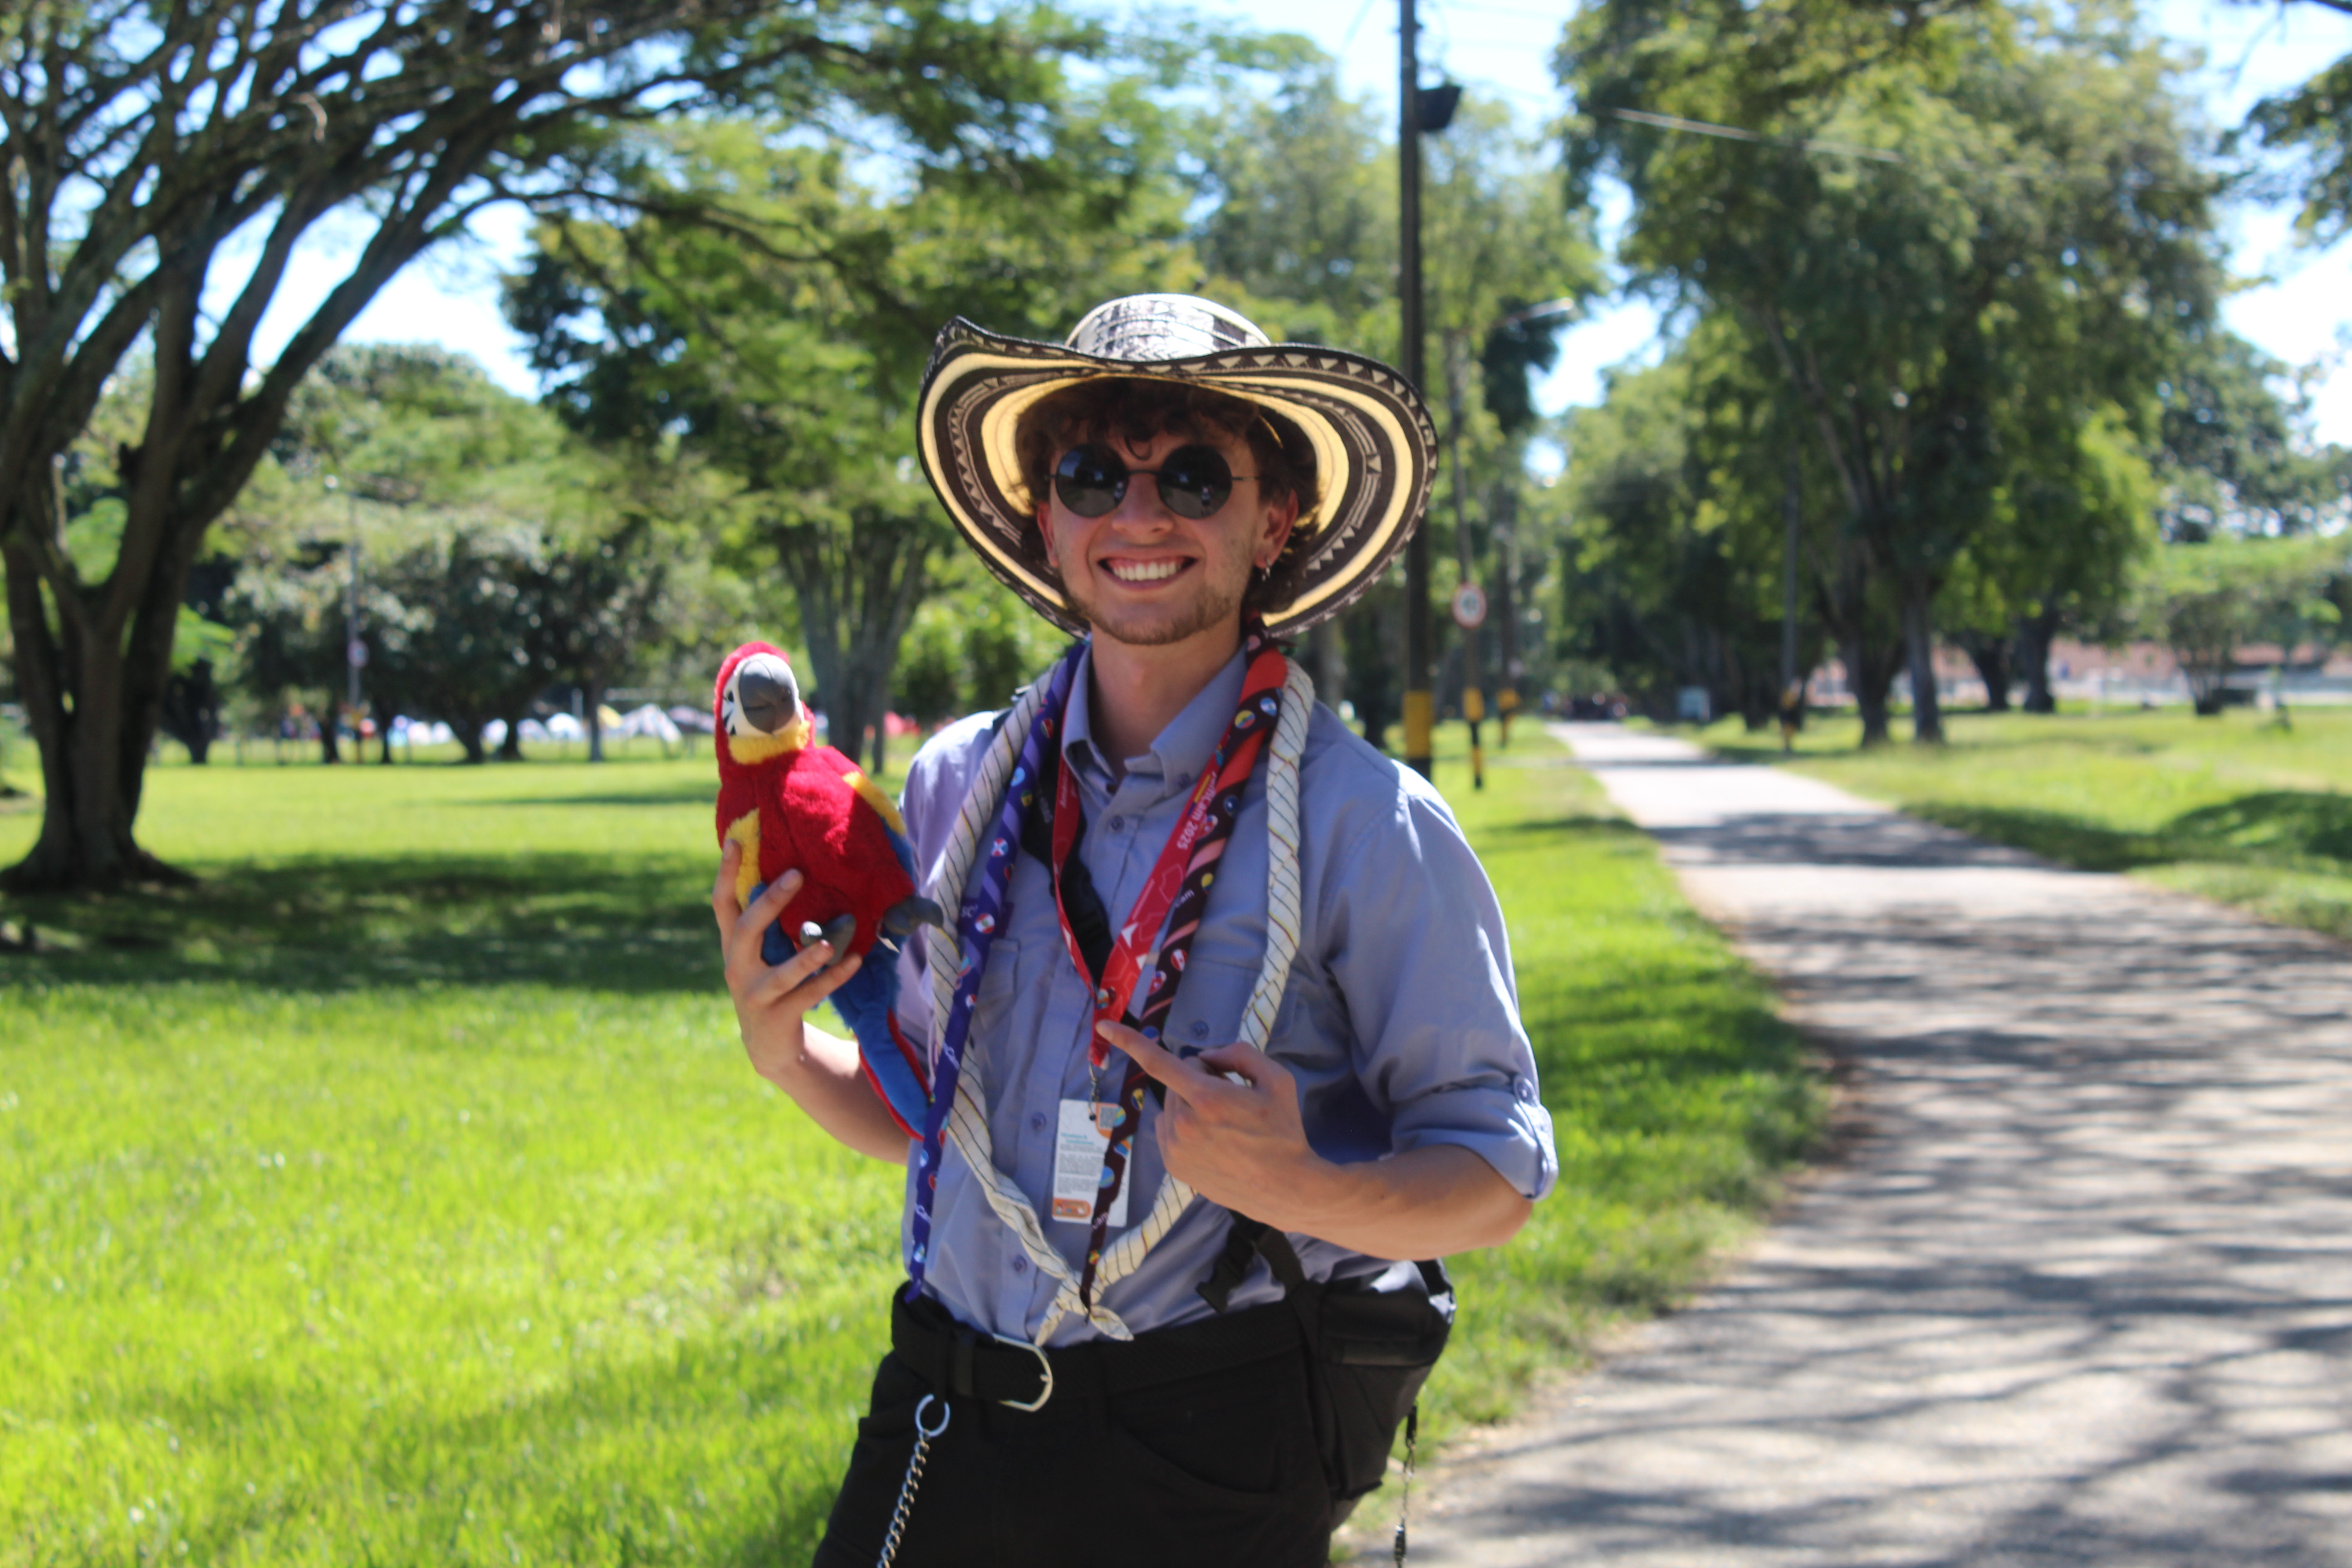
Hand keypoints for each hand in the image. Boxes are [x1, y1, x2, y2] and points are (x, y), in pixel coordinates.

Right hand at [713, 840, 863, 1087]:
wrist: (767, 1045)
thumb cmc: (770, 983)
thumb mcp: (762, 953)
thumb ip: (769, 923)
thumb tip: (790, 871)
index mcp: (732, 945)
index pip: (723, 904)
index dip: (726, 873)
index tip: (735, 839)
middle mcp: (737, 967)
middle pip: (747, 929)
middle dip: (770, 902)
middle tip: (797, 874)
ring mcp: (756, 994)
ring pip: (781, 972)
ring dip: (806, 957)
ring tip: (829, 942)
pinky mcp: (778, 1016)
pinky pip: (809, 994)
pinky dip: (833, 978)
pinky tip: (854, 961)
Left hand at [1095, 1020, 1324, 1221]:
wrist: (1285, 1188)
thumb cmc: (1283, 1131)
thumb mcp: (1276, 1079)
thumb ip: (1239, 1054)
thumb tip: (1206, 1056)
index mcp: (1207, 1099)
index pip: (1159, 1062)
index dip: (1129, 1041)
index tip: (1102, 1027)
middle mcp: (1183, 1124)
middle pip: (1179, 1081)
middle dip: (1201, 1081)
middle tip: (1232, 1100)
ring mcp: (1175, 1148)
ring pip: (1173, 1105)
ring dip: (1192, 1105)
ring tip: (1225, 1126)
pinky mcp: (1173, 1166)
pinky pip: (1168, 1129)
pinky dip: (1185, 1126)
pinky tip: (1214, 1141)